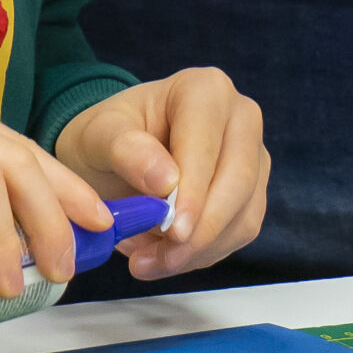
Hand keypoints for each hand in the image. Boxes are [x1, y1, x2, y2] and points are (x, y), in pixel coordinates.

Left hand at [55, 68, 268, 280]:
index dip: (195, 191)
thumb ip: (126, 150)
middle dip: (201, 229)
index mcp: (205, 90)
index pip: (208, 145)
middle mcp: (240, 117)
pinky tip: (166, 257)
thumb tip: (165, 181)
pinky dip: (204, 253)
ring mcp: (253, 155)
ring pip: (243, 213)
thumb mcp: (99, 135)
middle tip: (162, 259)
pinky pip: (240, 231)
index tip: (174, 230)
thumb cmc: (108, 136)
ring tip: (149, 262)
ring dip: (200, 249)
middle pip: (238, 181)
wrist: (115, 150)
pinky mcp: (252, 191)